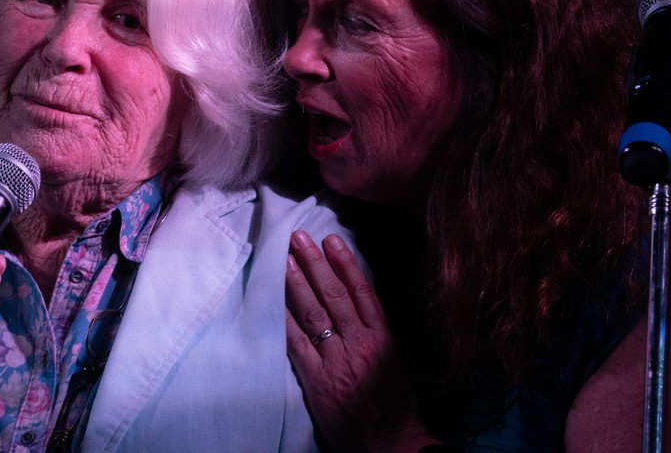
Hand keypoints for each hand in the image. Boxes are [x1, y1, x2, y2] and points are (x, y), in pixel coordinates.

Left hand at [285, 231, 435, 452]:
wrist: (391, 443)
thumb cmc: (395, 405)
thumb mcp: (394, 361)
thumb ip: (376, 333)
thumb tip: (358, 305)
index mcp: (383, 337)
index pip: (362, 291)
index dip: (345, 263)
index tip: (332, 239)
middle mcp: (360, 344)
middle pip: (335, 295)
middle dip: (315, 264)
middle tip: (299, 238)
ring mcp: (338, 361)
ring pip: (315, 313)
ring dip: (297, 284)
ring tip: (284, 259)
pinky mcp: (319, 381)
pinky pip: (299, 344)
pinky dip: (286, 320)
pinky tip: (275, 301)